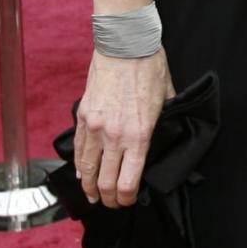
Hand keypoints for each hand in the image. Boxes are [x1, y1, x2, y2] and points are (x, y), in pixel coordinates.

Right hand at [74, 47, 174, 206]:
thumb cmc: (149, 66)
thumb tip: (166, 134)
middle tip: (112, 203)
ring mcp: (96, 127)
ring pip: (88, 170)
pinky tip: (82, 174)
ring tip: (93, 196)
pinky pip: (79, 149)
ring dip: (90, 187)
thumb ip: (165, 120)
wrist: (125, 43)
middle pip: (106, 182)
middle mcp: (115, 136)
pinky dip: (80, 166)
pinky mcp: (84, 116)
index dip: (127, 199)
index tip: (128, 201)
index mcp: (139, 134)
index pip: (128, 182)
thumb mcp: (167, 96)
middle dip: (109, 199)